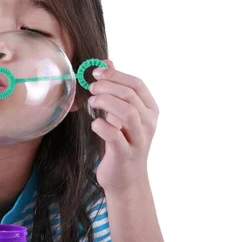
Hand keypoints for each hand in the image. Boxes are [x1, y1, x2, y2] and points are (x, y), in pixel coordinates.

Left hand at [88, 60, 158, 194]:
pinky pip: (114, 135)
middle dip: (107, 87)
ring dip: (105, 102)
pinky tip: (94, 124)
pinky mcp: (125, 154)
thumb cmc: (122, 142)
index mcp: (150, 110)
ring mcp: (139, 139)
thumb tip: (106, 62)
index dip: (116, 74)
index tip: (96, 72)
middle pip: (130, 95)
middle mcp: (148, 123)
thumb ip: (116, 89)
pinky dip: (101, 126)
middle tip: (91, 88)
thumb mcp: (121, 114)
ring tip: (91, 102)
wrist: (125, 179)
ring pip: (127, 112)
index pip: (137, 84)